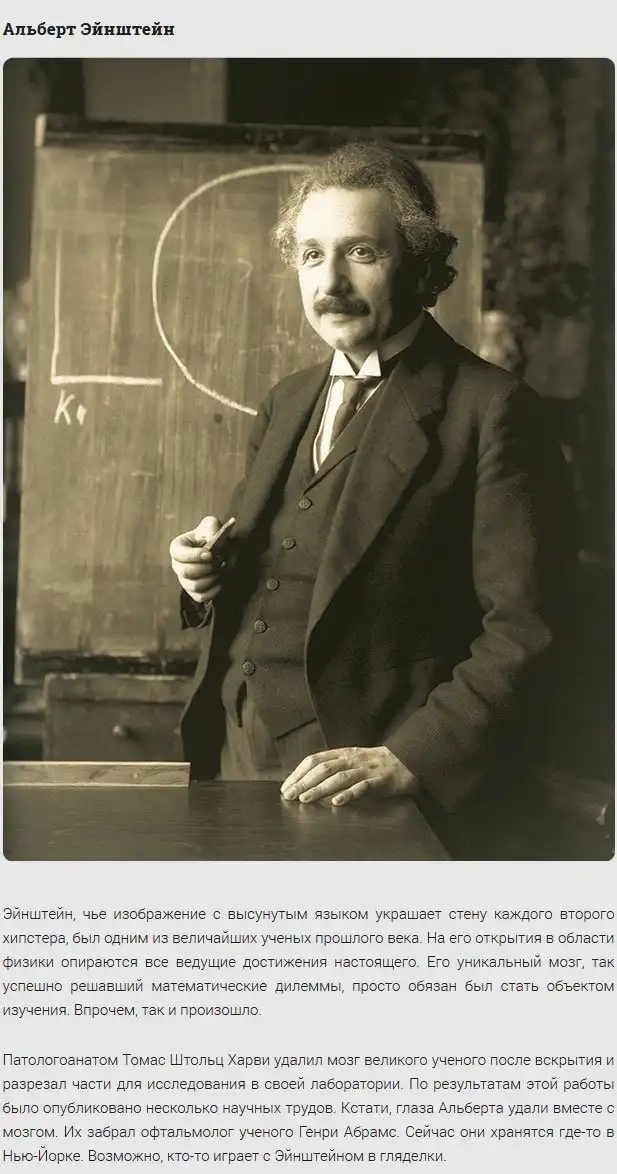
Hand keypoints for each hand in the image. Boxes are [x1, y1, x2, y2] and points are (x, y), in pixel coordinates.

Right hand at [169, 516, 223, 604]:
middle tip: (217, 562)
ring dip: (210, 579)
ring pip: (193, 586)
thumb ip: (210, 526)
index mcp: (177, 548)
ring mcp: (184, 580)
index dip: (194, 555)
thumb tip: (212, 540)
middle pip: (185, 572)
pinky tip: (220, 581)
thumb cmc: (211, 535)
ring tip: (220, 571)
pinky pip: (200, 597)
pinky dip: (213, 591)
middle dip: (204, 568)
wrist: (217, 549)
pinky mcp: (193, 592)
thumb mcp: (211, 525)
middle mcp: (177, 565)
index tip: (209, 554)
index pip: (178, 554)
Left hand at [280, 746, 417, 806]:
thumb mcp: (353, 759)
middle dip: (303, 782)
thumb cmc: (376, 763)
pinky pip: (363, 787)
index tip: (286, 787)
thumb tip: (307, 781)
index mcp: (343, 753)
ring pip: (339, 777)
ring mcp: (366, 770)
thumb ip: (334, 767)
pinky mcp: (380, 781)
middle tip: (288, 795)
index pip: (315, 760)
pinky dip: (349, 794)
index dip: (299, 772)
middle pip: (323, 768)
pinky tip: (337, 803)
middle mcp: (352, 759)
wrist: (409, 759)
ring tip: (305, 799)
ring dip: (320, 788)